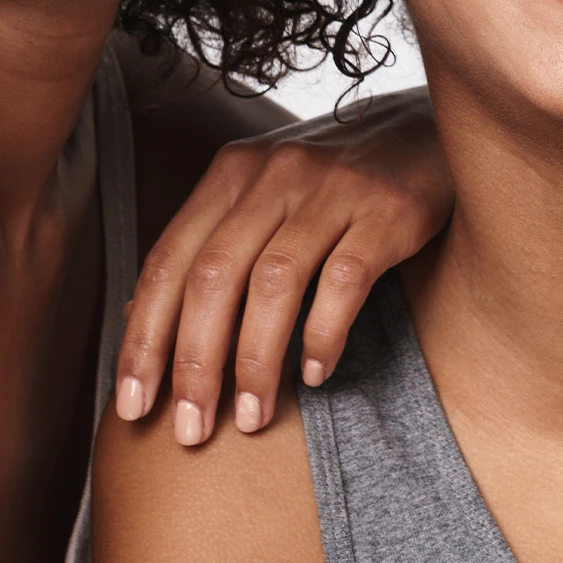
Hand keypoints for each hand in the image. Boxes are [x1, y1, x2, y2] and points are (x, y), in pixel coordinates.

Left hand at [114, 87, 449, 445]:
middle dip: (195, 363)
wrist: (430, 131)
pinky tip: (316, 375)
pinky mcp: (388, 208)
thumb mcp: (265, 197)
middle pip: (214, 275)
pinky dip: (323, 333)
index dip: (144, 338)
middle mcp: (275, 174)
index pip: (169, 262)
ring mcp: (333, 188)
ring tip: (252, 418)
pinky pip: (345, 279)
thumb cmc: (336, 181)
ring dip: (256, 360)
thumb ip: (209, 246)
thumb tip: (138, 314)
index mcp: (232, 173)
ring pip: (274, 281)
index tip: (132, 404)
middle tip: (191, 430)